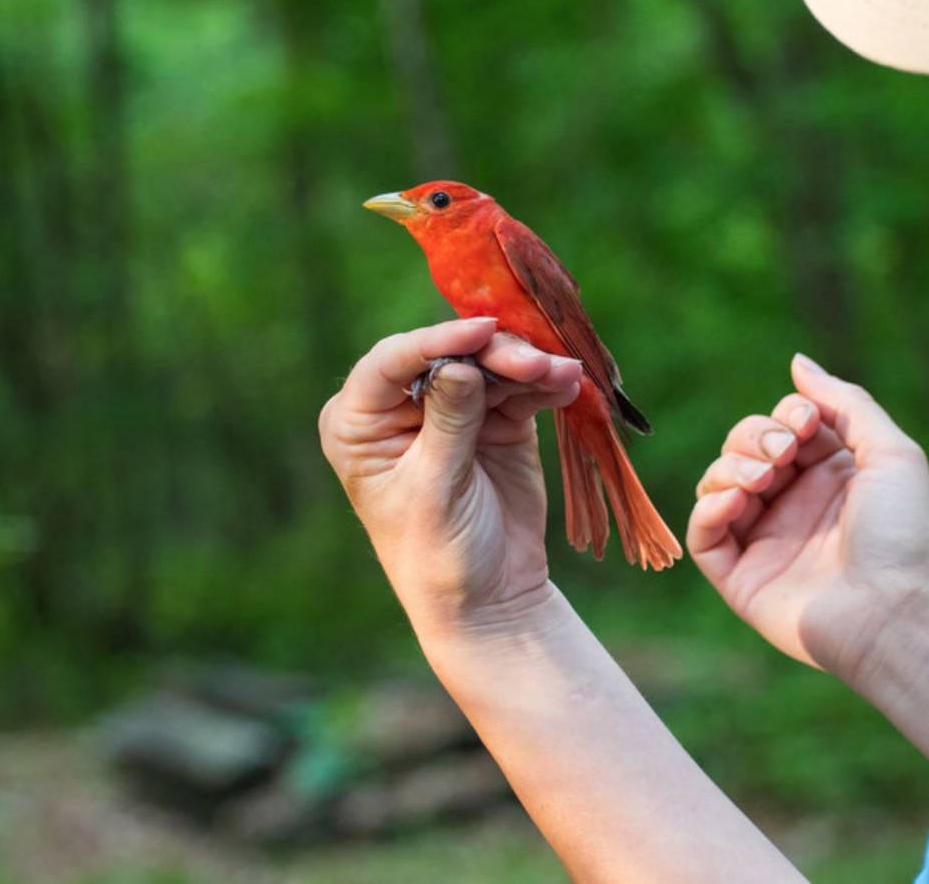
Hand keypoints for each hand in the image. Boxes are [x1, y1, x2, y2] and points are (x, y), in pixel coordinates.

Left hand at [319, 318, 583, 633]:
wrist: (490, 597)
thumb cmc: (438, 552)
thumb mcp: (436, 488)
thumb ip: (449, 423)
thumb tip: (459, 364)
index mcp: (359, 422)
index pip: (390, 363)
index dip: (435, 341)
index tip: (481, 332)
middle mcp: (401, 406)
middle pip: (447, 355)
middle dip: (494, 355)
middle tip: (536, 364)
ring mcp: (452, 409)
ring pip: (489, 366)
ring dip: (528, 366)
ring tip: (563, 373)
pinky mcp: (497, 419)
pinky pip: (521, 389)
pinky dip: (545, 384)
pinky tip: (568, 384)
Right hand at [688, 354, 928, 685]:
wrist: (898, 612)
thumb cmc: (904, 534)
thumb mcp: (891, 453)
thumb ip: (844, 402)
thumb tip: (796, 363)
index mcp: (828, 476)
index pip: (781, 427)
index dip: (783, 415)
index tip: (802, 423)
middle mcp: (792, 505)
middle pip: (742, 448)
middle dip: (752, 437)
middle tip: (779, 453)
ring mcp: (764, 542)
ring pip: (716, 485)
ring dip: (730, 467)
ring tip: (761, 479)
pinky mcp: (741, 578)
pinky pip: (703, 535)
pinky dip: (708, 510)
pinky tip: (735, 501)